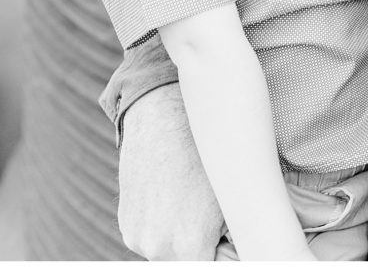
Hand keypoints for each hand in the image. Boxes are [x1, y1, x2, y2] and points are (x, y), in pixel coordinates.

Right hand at [117, 82, 224, 259]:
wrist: (163, 117)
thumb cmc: (205, 152)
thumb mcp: (230, 196)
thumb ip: (232, 236)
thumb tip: (242, 250)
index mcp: (190, 247)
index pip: (212, 265)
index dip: (221, 252)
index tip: (224, 238)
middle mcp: (159, 249)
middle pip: (186, 260)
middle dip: (200, 246)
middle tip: (208, 215)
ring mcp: (137, 237)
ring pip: (166, 250)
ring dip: (177, 235)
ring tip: (188, 195)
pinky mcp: (125, 223)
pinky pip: (148, 234)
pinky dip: (159, 222)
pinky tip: (170, 191)